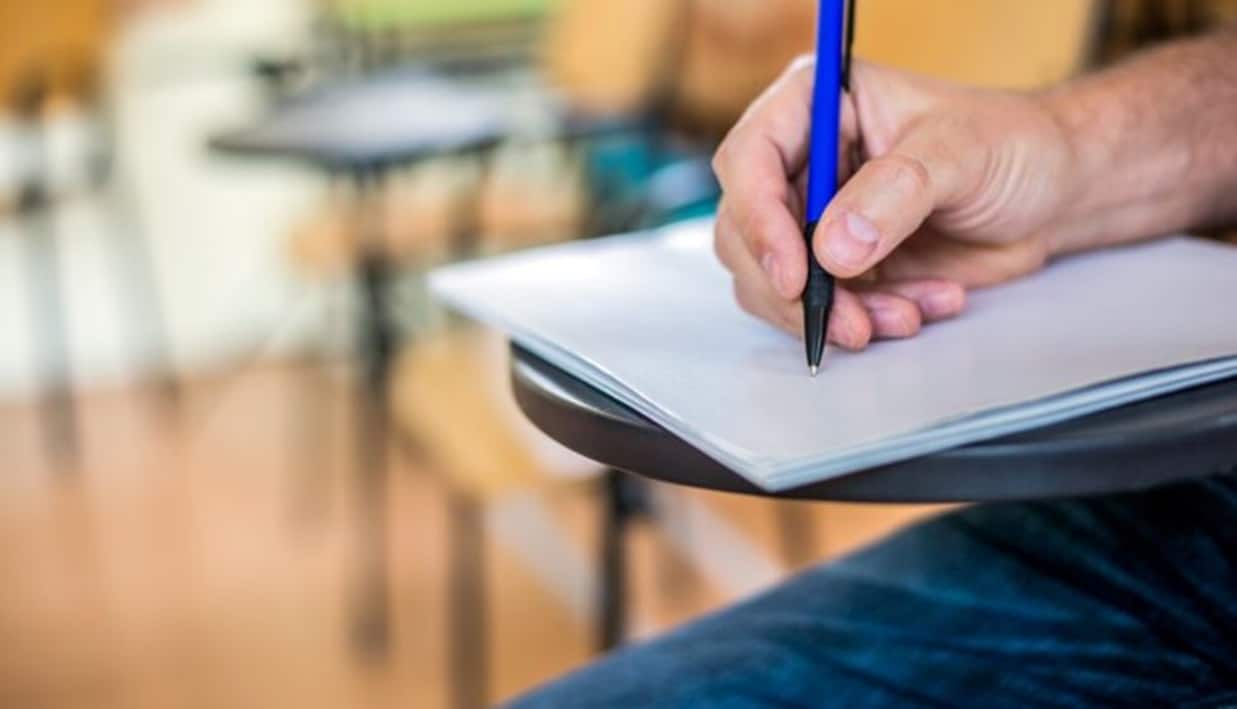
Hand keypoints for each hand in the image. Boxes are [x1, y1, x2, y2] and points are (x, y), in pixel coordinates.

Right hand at [712, 59, 1074, 348]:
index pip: (749, 159)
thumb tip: (835, 246)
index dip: (758, 220)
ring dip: (829, 313)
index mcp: (817, 105)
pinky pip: (816, 309)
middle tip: (844, 319)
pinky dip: (862, 322)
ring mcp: (814, 218)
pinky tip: (920, 306)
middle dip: (791, 287)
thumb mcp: (963, 152)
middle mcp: (802, 162)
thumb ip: (898, 191)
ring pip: (771, 281)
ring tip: (900, 316)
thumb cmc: (1013, 146)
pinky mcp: (835, 266)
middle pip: (745, 231)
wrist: (1051, 195)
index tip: (795, 273)